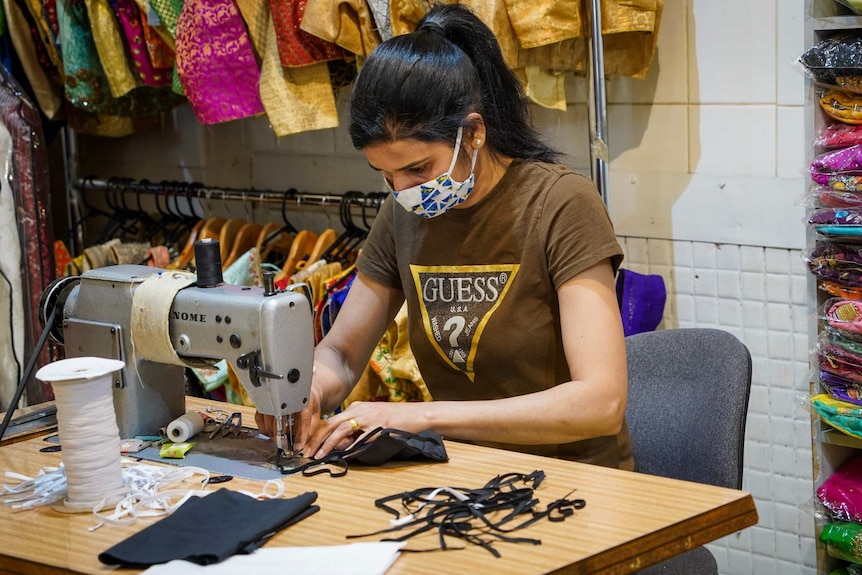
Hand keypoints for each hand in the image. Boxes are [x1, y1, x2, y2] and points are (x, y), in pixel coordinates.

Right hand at [253, 387, 323, 453]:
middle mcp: (287, 397)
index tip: (298, 446)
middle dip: (281, 436)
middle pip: (280, 420)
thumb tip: (303, 445)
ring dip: (272, 433)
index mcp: (304, 400)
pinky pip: (259, 418)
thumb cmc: (307, 403)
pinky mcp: (265, 401)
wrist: (299, 389)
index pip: (302, 419)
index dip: (300, 435)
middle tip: (284, 445)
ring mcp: (274, 398)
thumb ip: (311, 430)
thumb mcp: (314, 415)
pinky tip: (270, 431)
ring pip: (268, 420)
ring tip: (278, 438)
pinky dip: (264, 428)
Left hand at [304, 401, 424, 458]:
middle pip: (331, 423)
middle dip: (316, 438)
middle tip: (306, 451)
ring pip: (341, 428)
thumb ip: (356, 432)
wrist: (417, 415)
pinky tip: (340, 454)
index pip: (332, 420)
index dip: (318, 433)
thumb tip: (339, 445)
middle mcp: (360, 410)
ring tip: (318, 454)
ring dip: (327, 443)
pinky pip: (359, 437)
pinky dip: (347, 445)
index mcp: (358, 408)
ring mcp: (369, 417)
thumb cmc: (397, 420)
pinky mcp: (377, 426)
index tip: (309, 444)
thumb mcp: (372, 423)